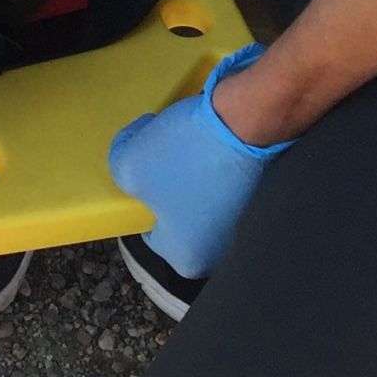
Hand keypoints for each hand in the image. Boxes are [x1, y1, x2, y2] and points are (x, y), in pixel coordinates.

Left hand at [109, 44, 292, 279]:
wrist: (250, 119)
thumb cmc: (188, 153)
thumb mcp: (129, 164)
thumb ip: (118, 172)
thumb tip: (131, 165)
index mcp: (187, 257)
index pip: (149, 230)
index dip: (139, 195)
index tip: (143, 169)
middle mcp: (219, 251)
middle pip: (175, 212)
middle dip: (164, 182)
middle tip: (159, 152)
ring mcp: (242, 223)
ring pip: (198, 193)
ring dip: (187, 169)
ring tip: (183, 141)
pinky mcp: (258, 195)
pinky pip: (221, 181)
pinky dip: (211, 161)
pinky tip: (205, 139)